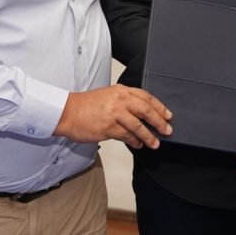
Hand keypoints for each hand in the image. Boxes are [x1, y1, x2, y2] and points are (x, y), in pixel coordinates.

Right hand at [54, 85, 172, 149]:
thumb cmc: (86, 105)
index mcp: (121, 90)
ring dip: (149, 136)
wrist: (67, 112)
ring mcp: (114, 114)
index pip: (146, 97)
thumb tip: (142, 112)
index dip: (159, 107)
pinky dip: (134, 141)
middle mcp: (120, 100)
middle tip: (167, 130)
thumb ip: (124, 100)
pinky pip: (126, 136)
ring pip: (138, 126)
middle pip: (146, 110)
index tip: (168, 115)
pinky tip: (138, 144)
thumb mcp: (108, 95)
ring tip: (155, 143)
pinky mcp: (108, 128)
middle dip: (159, 122)